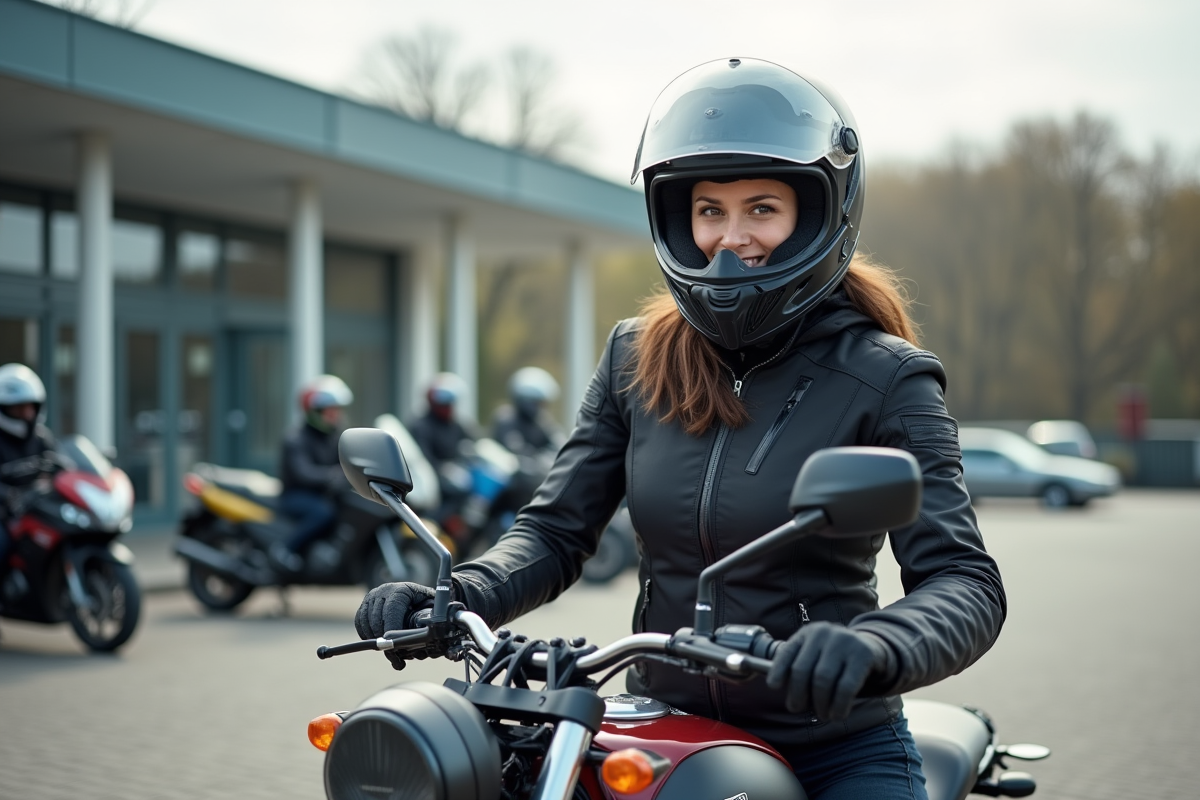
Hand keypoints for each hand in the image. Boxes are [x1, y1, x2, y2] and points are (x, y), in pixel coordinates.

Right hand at [354, 582, 436, 670]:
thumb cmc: (424, 605)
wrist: (414, 597)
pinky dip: (365, 634)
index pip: (392, 608)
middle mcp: (384, 590)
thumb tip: (425, 634)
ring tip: (386, 649)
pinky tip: (376, 641)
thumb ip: (429, 618)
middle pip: (377, 616)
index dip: (392, 626)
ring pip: (366, 620)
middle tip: (392, 652)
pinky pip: (359, 622)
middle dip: (383, 637)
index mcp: (402, 590)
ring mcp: (372, 596)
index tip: (395, 642)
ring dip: (374, 638)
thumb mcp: (431, 608)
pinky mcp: (364, 604)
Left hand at [765, 622, 894, 721]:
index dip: (778, 670)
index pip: (787, 652)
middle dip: (798, 695)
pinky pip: (846, 686)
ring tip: (822, 714)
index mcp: (807, 633)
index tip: (773, 686)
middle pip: (802, 670)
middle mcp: (823, 632)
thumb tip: (776, 686)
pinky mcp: (863, 654)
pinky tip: (837, 715)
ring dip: (819, 704)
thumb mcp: (814, 656)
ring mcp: (844, 640)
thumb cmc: (834, 659)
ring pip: (823, 679)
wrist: (871, 649)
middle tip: (798, 709)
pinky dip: (839, 706)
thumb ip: (796, 668)